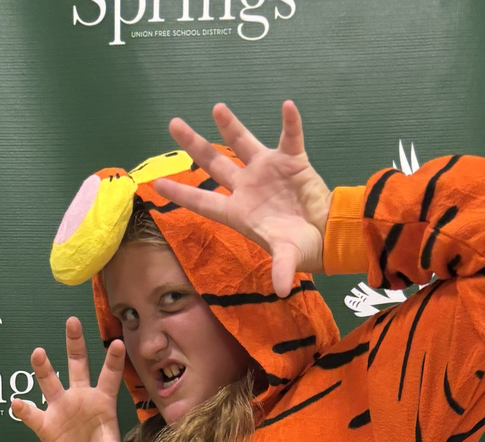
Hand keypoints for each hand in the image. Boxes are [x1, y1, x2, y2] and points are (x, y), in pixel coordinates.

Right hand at [11, 317, 147, 441]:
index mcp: (101, 401)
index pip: (109, 376)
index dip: (113, 360)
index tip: (118, 342)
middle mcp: (80, 398)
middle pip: (77, 365)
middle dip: (75, 344)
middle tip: (72, 321)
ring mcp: (61, 408)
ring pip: (51, 382)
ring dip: (44, 368)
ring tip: (38, 353)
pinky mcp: (46, 424)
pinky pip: (32, 415)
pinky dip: (24, 410)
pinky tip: (17, 403)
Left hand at [155, 100, 331, 298]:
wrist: (327, 235)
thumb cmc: (302, 248)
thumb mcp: (289, 258)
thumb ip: (282, 269)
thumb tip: (281, 290)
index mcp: (239, 212)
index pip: (204, 201)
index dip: (182, 193)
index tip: (157, 183)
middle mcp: (247, 187)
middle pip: (214, 163)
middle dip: (194, 145)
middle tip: (174, 124)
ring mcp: (267, 171)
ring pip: (242, 143)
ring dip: (230, 126)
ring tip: (217, 108)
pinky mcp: (292, 161)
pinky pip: (290, 137)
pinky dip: (291, 123)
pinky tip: (288, 107)